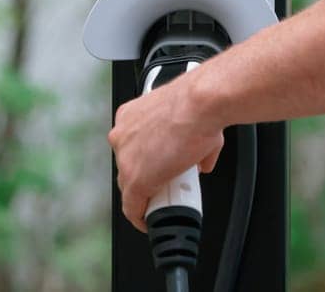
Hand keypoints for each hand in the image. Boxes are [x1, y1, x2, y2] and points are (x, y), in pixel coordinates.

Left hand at [108, 68, 225, 232]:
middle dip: (146, 176)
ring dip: (146, 195)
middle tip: (165, 183)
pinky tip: (147, 221)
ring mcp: (126, 160)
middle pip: (128, 167)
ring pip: (129, 187)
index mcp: (131, 116)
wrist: (201, 105)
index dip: (145, 160)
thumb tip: (202, 163)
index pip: (132, 147)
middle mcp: (122, 135)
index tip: (156, 167)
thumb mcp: (189, 119)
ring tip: (164, 201)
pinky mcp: (135, 181)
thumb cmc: (198, 103)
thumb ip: (190, 144)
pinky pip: (132, 207)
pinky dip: (140, 217)